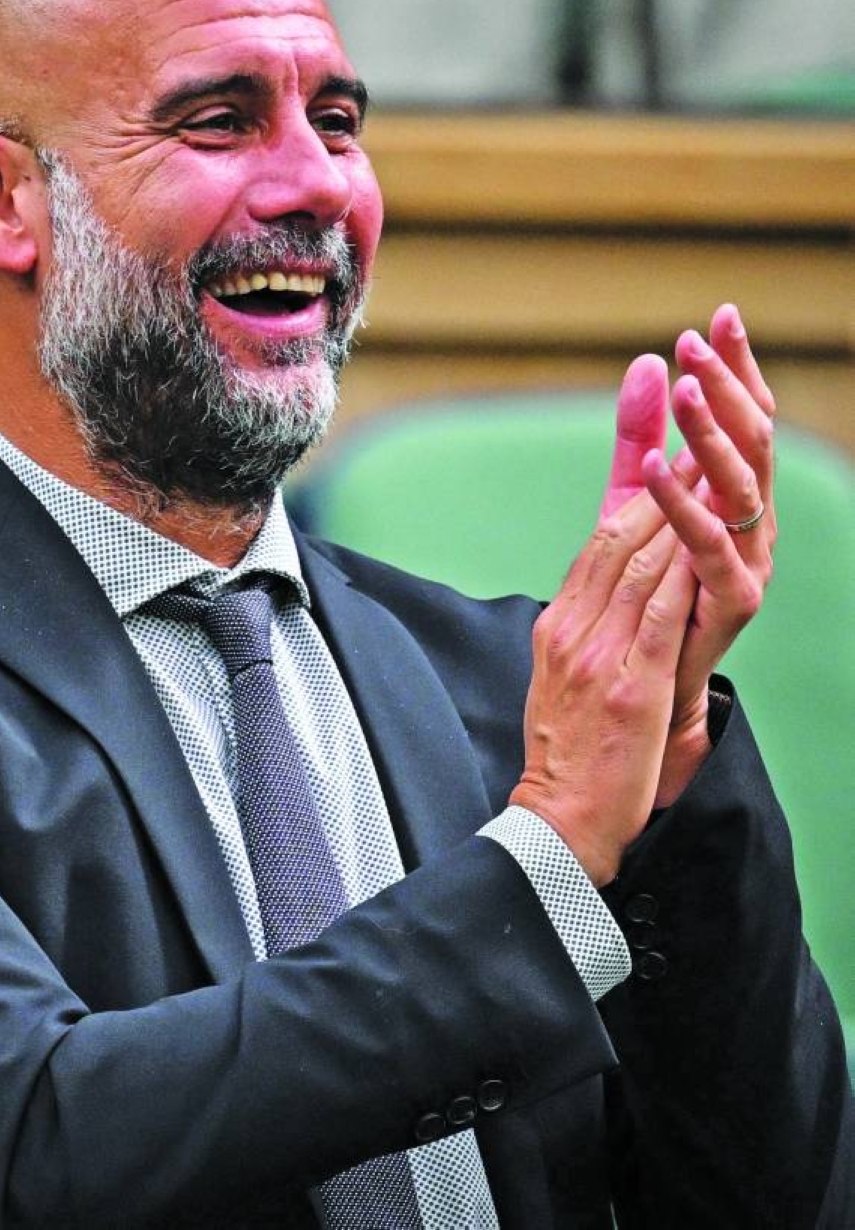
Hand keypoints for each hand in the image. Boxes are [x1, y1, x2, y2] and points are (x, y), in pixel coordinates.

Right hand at [511, 483, 697, 885]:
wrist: (559, 819)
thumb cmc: (568, 753)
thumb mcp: (564, 677)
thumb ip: (587, 629)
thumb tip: (610, 592)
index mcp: (556, 626)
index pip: (596, 546)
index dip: (634, 497)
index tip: (664, 459)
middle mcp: (571, 631)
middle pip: (616, 542)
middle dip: (658, 489)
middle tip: (694, 447)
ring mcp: (597, 656)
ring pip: (639, 567)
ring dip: (677, 516)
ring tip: (708, 478)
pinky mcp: (628, 687)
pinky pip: (657, 615)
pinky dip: (680, 573)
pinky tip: (703, 544)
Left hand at [643, 305, 776, 795]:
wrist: (640, 696)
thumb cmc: (641, 596)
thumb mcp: (633, 504)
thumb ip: (638, 438)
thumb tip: (643, 362)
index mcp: (738, 498)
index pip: (748, 419)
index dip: (738, 368)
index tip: (719, 314)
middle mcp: (755, 527)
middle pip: (755, 443)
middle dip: (728, 387)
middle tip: (698, 340)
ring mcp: (749, 565)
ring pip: (743, 488)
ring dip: (713, 435)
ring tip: (683, 389)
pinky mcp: (731, 605)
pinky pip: (709, 548)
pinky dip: (683, 505)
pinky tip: (655, 469)